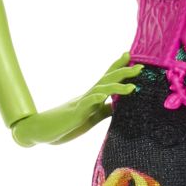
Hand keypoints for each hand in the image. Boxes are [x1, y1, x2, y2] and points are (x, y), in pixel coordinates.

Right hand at [11, 52, 142, 146]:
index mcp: (94, 96)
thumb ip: (104, 109)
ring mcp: (82, 103)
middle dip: (124, 72)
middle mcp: (89, 95)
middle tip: (140, 67)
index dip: (119, 66)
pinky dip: (94, 99)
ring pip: (100, 90)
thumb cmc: (68, 123)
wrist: (45, 130)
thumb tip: (119, 105)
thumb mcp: (92, 117)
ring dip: (116, 87)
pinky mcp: (75, 114)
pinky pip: (85, 104)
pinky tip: (103, 96)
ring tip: (132, 87)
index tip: (131, 54)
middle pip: (107, 79)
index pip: (108, 77)